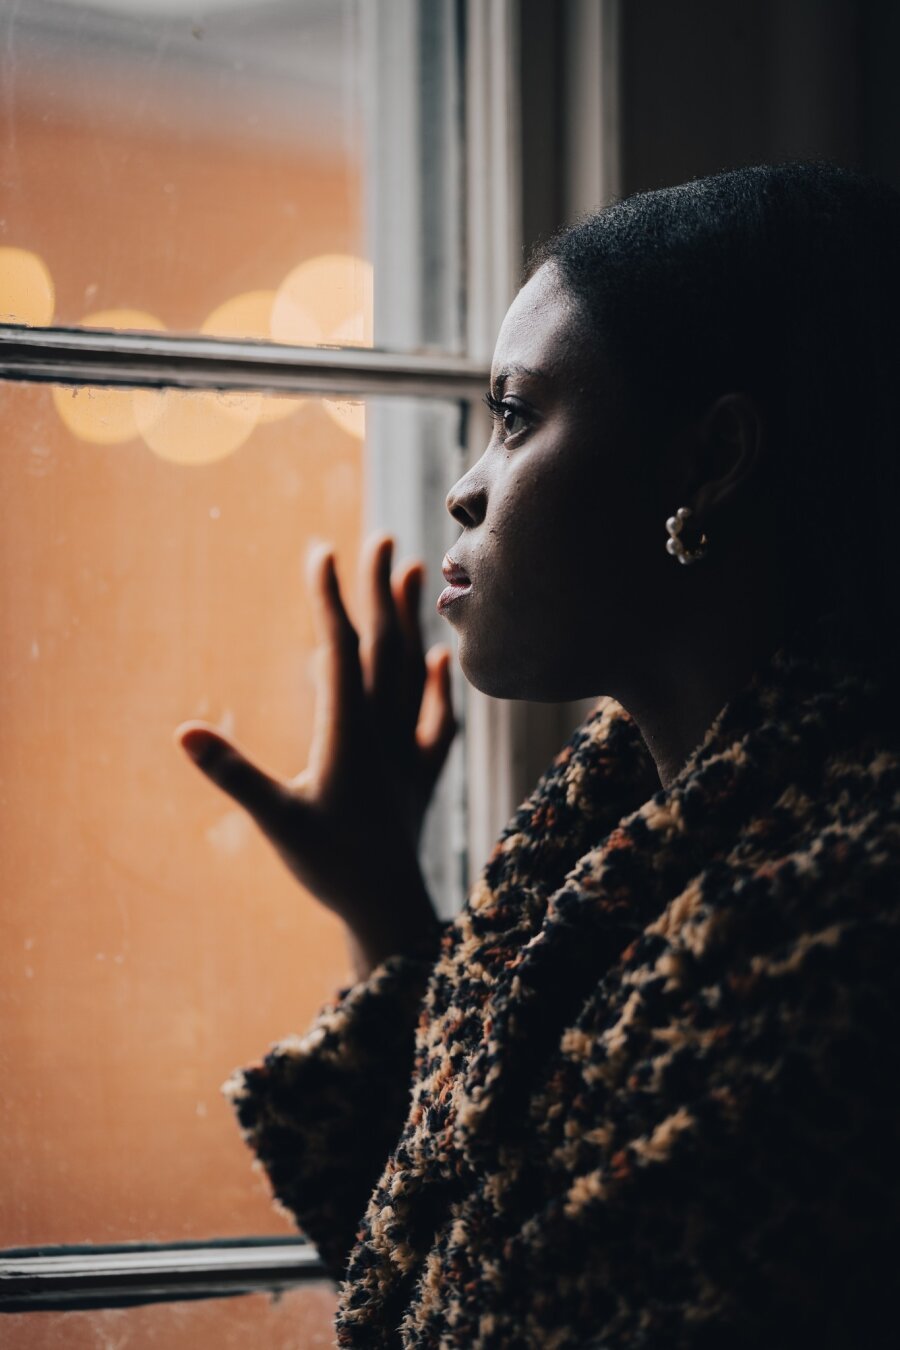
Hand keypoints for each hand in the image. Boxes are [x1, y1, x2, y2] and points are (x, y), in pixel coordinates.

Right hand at [174, 532, 456, 969]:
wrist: (389, 908)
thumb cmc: (328, 866)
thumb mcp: (276, 820)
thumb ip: (233, 774)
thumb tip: (183, 733)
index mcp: (349, 733)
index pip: (340, 651)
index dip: (330, 600)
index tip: (320, 553)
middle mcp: (386, 731)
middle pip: (386, 647)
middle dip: (381, 591)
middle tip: (383, 537)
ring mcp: (409, 749)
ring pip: (415, 672)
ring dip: (413, 622)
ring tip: (414, 573)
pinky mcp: (423, 773)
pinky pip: (437, 718)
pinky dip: (439, 686)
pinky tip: (439, 660)